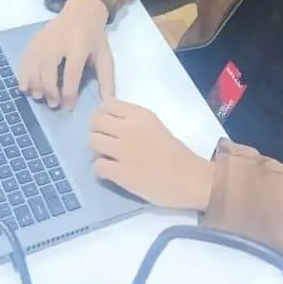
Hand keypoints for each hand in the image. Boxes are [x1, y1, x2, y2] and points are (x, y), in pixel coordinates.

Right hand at [18, 0, 113, 109]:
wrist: (81, 11)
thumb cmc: (93, 38)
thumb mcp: (104, 56)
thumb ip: (106, 79)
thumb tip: (108, 102)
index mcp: (78, 46)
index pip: (71, 73)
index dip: (69, 92)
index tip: (68, 106)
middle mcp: (58, 42)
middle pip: (49, 70)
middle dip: (49, 90)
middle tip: (53, 105)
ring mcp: (44, 40)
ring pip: (34, 65)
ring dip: (35, 84)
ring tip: (39, 98)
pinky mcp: (35, 40)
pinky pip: (25, 59)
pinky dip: (23, 74)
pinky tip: (24, 87)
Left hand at [90, 99, 213, 210]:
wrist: (189, 178)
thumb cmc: (174, 153)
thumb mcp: (153, 125)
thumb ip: (132, 121)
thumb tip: (109, 124)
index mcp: (139, 115)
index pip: (106, 104)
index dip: (102, 115)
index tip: (108, 126)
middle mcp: (128, 129)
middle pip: (95, 122)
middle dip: (97, 132)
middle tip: (106, 143)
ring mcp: (123, 151)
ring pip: (92, 142)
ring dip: (97, 150)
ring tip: (108, 158)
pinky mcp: (121, 173)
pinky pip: (97, 166)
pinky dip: (101, 170)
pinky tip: (112, 172)